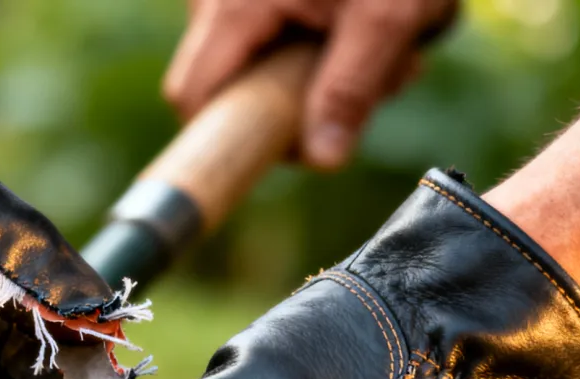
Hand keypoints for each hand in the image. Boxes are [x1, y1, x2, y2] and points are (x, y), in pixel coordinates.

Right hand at [164, 0, 457, 168]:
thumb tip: (322, 162)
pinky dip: (323, 42)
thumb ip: (351, 90)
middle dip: (300, 100)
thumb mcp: (386, 16)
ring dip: (322, 71)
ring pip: (258, 62)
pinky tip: (363, 22)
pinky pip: (272, 36)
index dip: (230, 136)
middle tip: (377, 81)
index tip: (293, 142)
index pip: (192, 97)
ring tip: (388, 43)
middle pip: (229, 84)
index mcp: (233, 7)